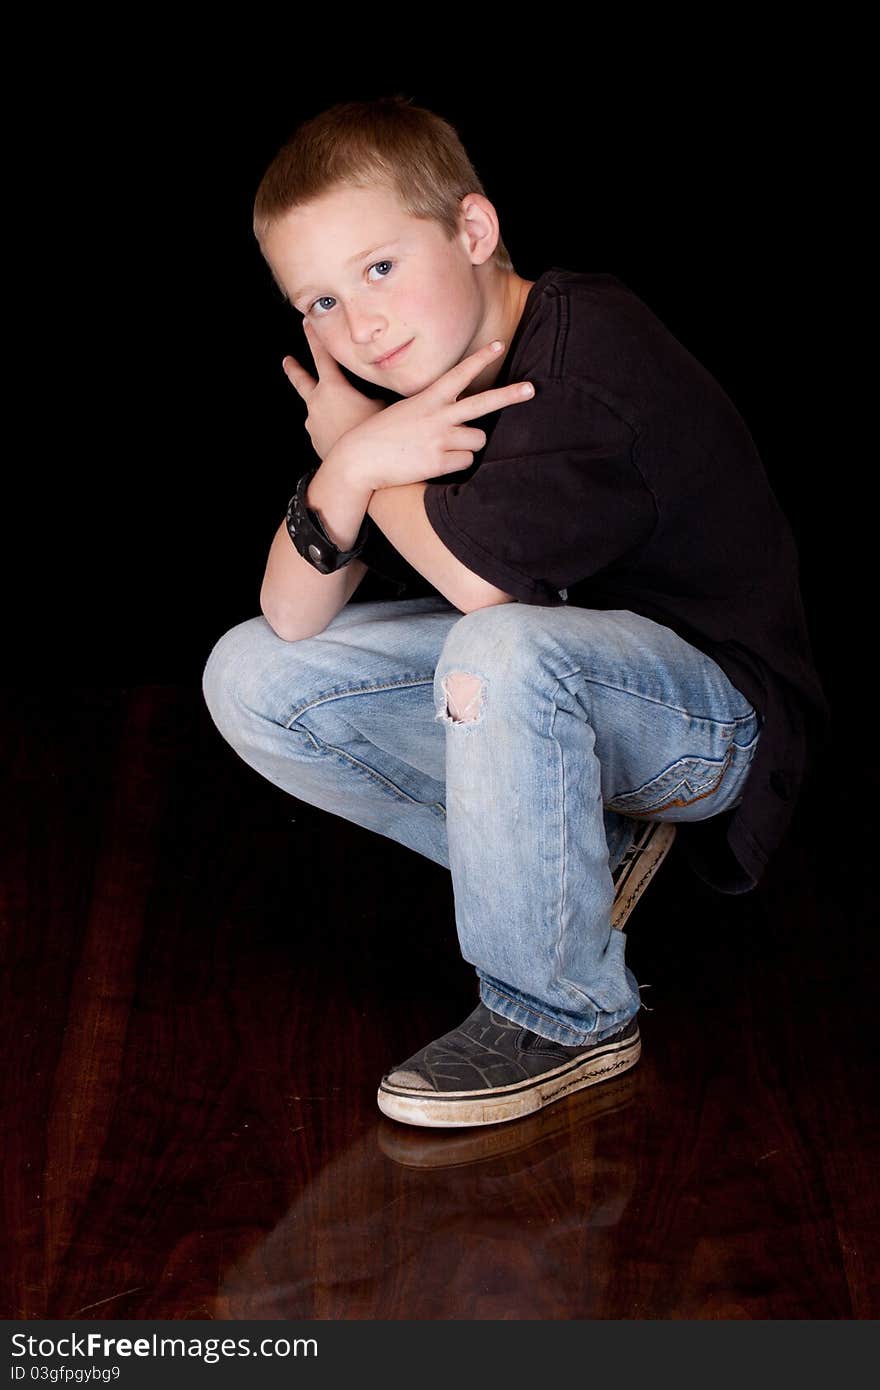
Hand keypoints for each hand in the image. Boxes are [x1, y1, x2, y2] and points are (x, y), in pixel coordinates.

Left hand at [282, 319, 386, 459]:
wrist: (356, 469)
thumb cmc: (372, 434)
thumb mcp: (384, 404)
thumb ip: (379, 392)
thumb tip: (388, 384)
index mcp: (332, 388)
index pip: (322, 355)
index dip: (314, 337)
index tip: (307, 322)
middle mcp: (316, 404)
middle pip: (301, 380)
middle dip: (294, 369)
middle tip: (287, 360)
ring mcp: (313, 424)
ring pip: (315, 409)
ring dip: (324, 408)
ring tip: (341, 415)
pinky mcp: (316, 441)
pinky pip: (322, 428)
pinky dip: (331, 427)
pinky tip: (345, 433)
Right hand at [328, 340, 534, 491]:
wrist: (359, 459)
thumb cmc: (382, 435)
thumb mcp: (407, 412)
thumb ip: (435, 410)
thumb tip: (461, 419)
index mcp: (429, 398)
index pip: (460, 373)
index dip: (480, 358)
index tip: (499, 344)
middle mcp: (438, 415)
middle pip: (483, 404)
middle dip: (510, 395)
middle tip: (532, 390)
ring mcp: (440, 438)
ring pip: (478, 440)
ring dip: (466, 446)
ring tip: (442, 448)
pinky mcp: (440, 462)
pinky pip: (466, 463)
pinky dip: (455, 465)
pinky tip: (434, 463)